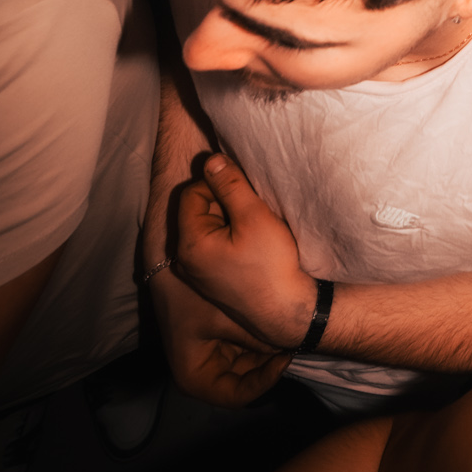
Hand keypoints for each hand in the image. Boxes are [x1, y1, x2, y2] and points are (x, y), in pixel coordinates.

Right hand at [149, 260, 291, 406]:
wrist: (168, 261)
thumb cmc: (189, 292)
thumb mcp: (226, 316)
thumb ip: (259, 338)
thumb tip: (293, 346)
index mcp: (194, 377)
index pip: (237, 396)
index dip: (264, 382)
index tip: (286, 357)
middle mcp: (201, 372)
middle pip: (243, 381)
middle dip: (268, 364)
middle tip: (292, 343)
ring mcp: (210, 356)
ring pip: (247, 364)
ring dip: (266, 351)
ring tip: (286, 332)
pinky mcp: (217, 339)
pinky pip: (243, 347)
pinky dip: (259, 338)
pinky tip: (274, 323)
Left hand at [173, 154, 316, 350]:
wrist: (286, 310)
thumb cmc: (270, 264)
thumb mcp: (254, 216)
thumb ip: (230, 184)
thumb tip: (212, 160)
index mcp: (189, 243)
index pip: (191, 193)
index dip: (217, 183)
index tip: (244, 191)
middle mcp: (184, 259)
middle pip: (196, 210)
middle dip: (222, 202)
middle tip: (251, 210)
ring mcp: (196, 272)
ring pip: (206, 227)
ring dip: (227, 219)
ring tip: (253, 227)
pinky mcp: (210, 280)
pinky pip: (212, 245)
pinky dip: (228, 237)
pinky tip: (251, 244)